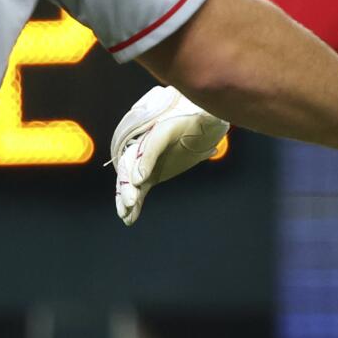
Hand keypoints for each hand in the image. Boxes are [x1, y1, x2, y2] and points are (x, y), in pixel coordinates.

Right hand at [112, 86, 229, 224]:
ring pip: (130, 180)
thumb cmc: (200, 122)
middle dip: (128, 184)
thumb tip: (213, 119)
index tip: (140, 180)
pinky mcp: (148, 176)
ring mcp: (145, 162)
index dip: (144, 162)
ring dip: (126, 197)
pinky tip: (129, 219)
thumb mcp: (206, 120)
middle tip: (130, 201)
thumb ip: (208, 119)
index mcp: (159, 129)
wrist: (196, 129)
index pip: (149, 146)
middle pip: (132, 164)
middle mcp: (146, 145)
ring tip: (125, 214)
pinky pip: (138, 191)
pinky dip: (134, 204)